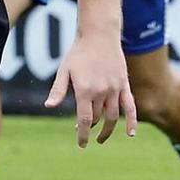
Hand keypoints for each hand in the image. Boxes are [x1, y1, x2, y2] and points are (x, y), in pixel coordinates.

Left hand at [46, 30, 136, 146]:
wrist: (99, 35)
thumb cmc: (78, 52)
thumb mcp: (64, 71)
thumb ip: (58, 90)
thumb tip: (48, 107)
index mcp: (85, 90)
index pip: (85, 120)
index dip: (82, 134)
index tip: (81, 144)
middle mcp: (102, 92)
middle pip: (97, 118)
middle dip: (90, 128)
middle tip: (83, 131)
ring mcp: (116, 89)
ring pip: (113, 116)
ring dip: (108, 130)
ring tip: (101, 138)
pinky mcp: (124, 85)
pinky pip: (131, 107)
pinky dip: (132, 121)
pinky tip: (130, 134)